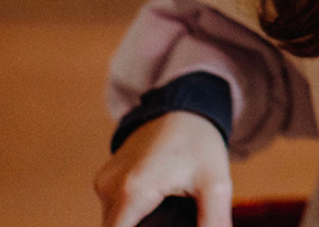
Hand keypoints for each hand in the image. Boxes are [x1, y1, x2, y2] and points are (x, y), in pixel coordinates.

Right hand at [95, 111, 232, 226]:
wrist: (184, 105)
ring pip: (115, 224)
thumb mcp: (215, 184)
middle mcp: (109, 188)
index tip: (165, 226)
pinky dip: (132, 216)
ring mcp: (103, 183)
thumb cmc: (200, 141)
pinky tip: (158, 207)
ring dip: (137, 224)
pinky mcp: (104, 179)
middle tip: (171, 219)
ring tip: (168, 212)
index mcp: (133, 192)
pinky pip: (114, 211)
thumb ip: (214, 222)